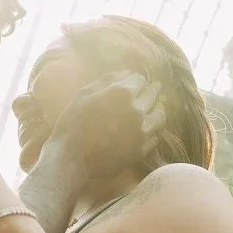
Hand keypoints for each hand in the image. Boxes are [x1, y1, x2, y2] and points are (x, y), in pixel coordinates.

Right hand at [47, 71, 166, 175]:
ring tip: (154, 108)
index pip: (140, 79)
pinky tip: (146, 129)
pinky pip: (155, 136)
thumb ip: (107, 80)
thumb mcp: (84, 94)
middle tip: (152, 89)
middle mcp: (137, 110)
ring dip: (157, 109)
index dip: (136, 80)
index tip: (135, 82)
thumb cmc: (72, 123)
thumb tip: (126, 73)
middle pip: (153, 95)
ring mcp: (142, 132)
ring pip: (160, 116)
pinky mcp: (141, 150)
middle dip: (151, 90)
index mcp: (123, 93)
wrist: (71, 158)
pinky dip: (152, 130)